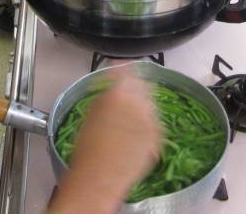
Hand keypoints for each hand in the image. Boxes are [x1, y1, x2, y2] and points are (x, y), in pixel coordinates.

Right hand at [54, 67, 160, 209]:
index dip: (121, 67)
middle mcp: (139, 103)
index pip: (126, 69)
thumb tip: (111, 84)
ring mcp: (152, 120)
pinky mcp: (158, 136)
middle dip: (136, 84)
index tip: (118, 67)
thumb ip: (105, 94)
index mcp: (119, 93)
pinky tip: (134, 132)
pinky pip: (154, 122)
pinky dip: (147, 122)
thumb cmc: (88, 147)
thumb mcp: (91, 112)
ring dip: (142, 103)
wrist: (99, 177)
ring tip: (129, 115)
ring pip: (151, 103)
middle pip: (143, 84)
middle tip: (126, 92)